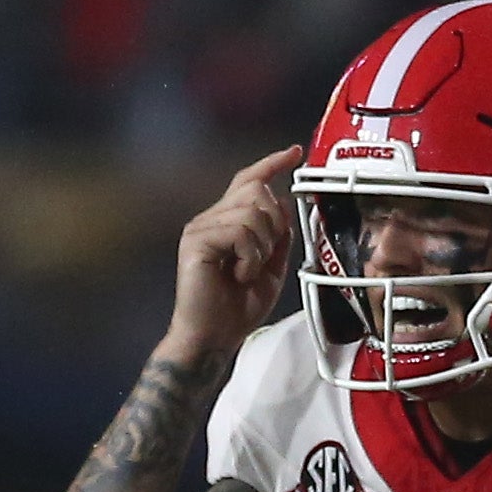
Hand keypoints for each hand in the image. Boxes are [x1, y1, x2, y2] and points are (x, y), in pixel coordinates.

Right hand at [163, 146, 301, 361]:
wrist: (213, 338)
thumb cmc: (237, 310)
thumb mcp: (272, 269)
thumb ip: (279, 236)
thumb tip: (285, 203)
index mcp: (227, 222)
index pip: (249, 180)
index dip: (272, 163)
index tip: (295, 152)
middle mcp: (211, 218)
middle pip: (257, 191)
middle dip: (274, 223)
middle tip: (264, 257)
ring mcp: (201, 228)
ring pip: (252, 212)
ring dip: (262, 247)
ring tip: (247, 272)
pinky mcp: (196, 241)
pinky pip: (240, 232)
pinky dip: (250, 257)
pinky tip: (239, 275)